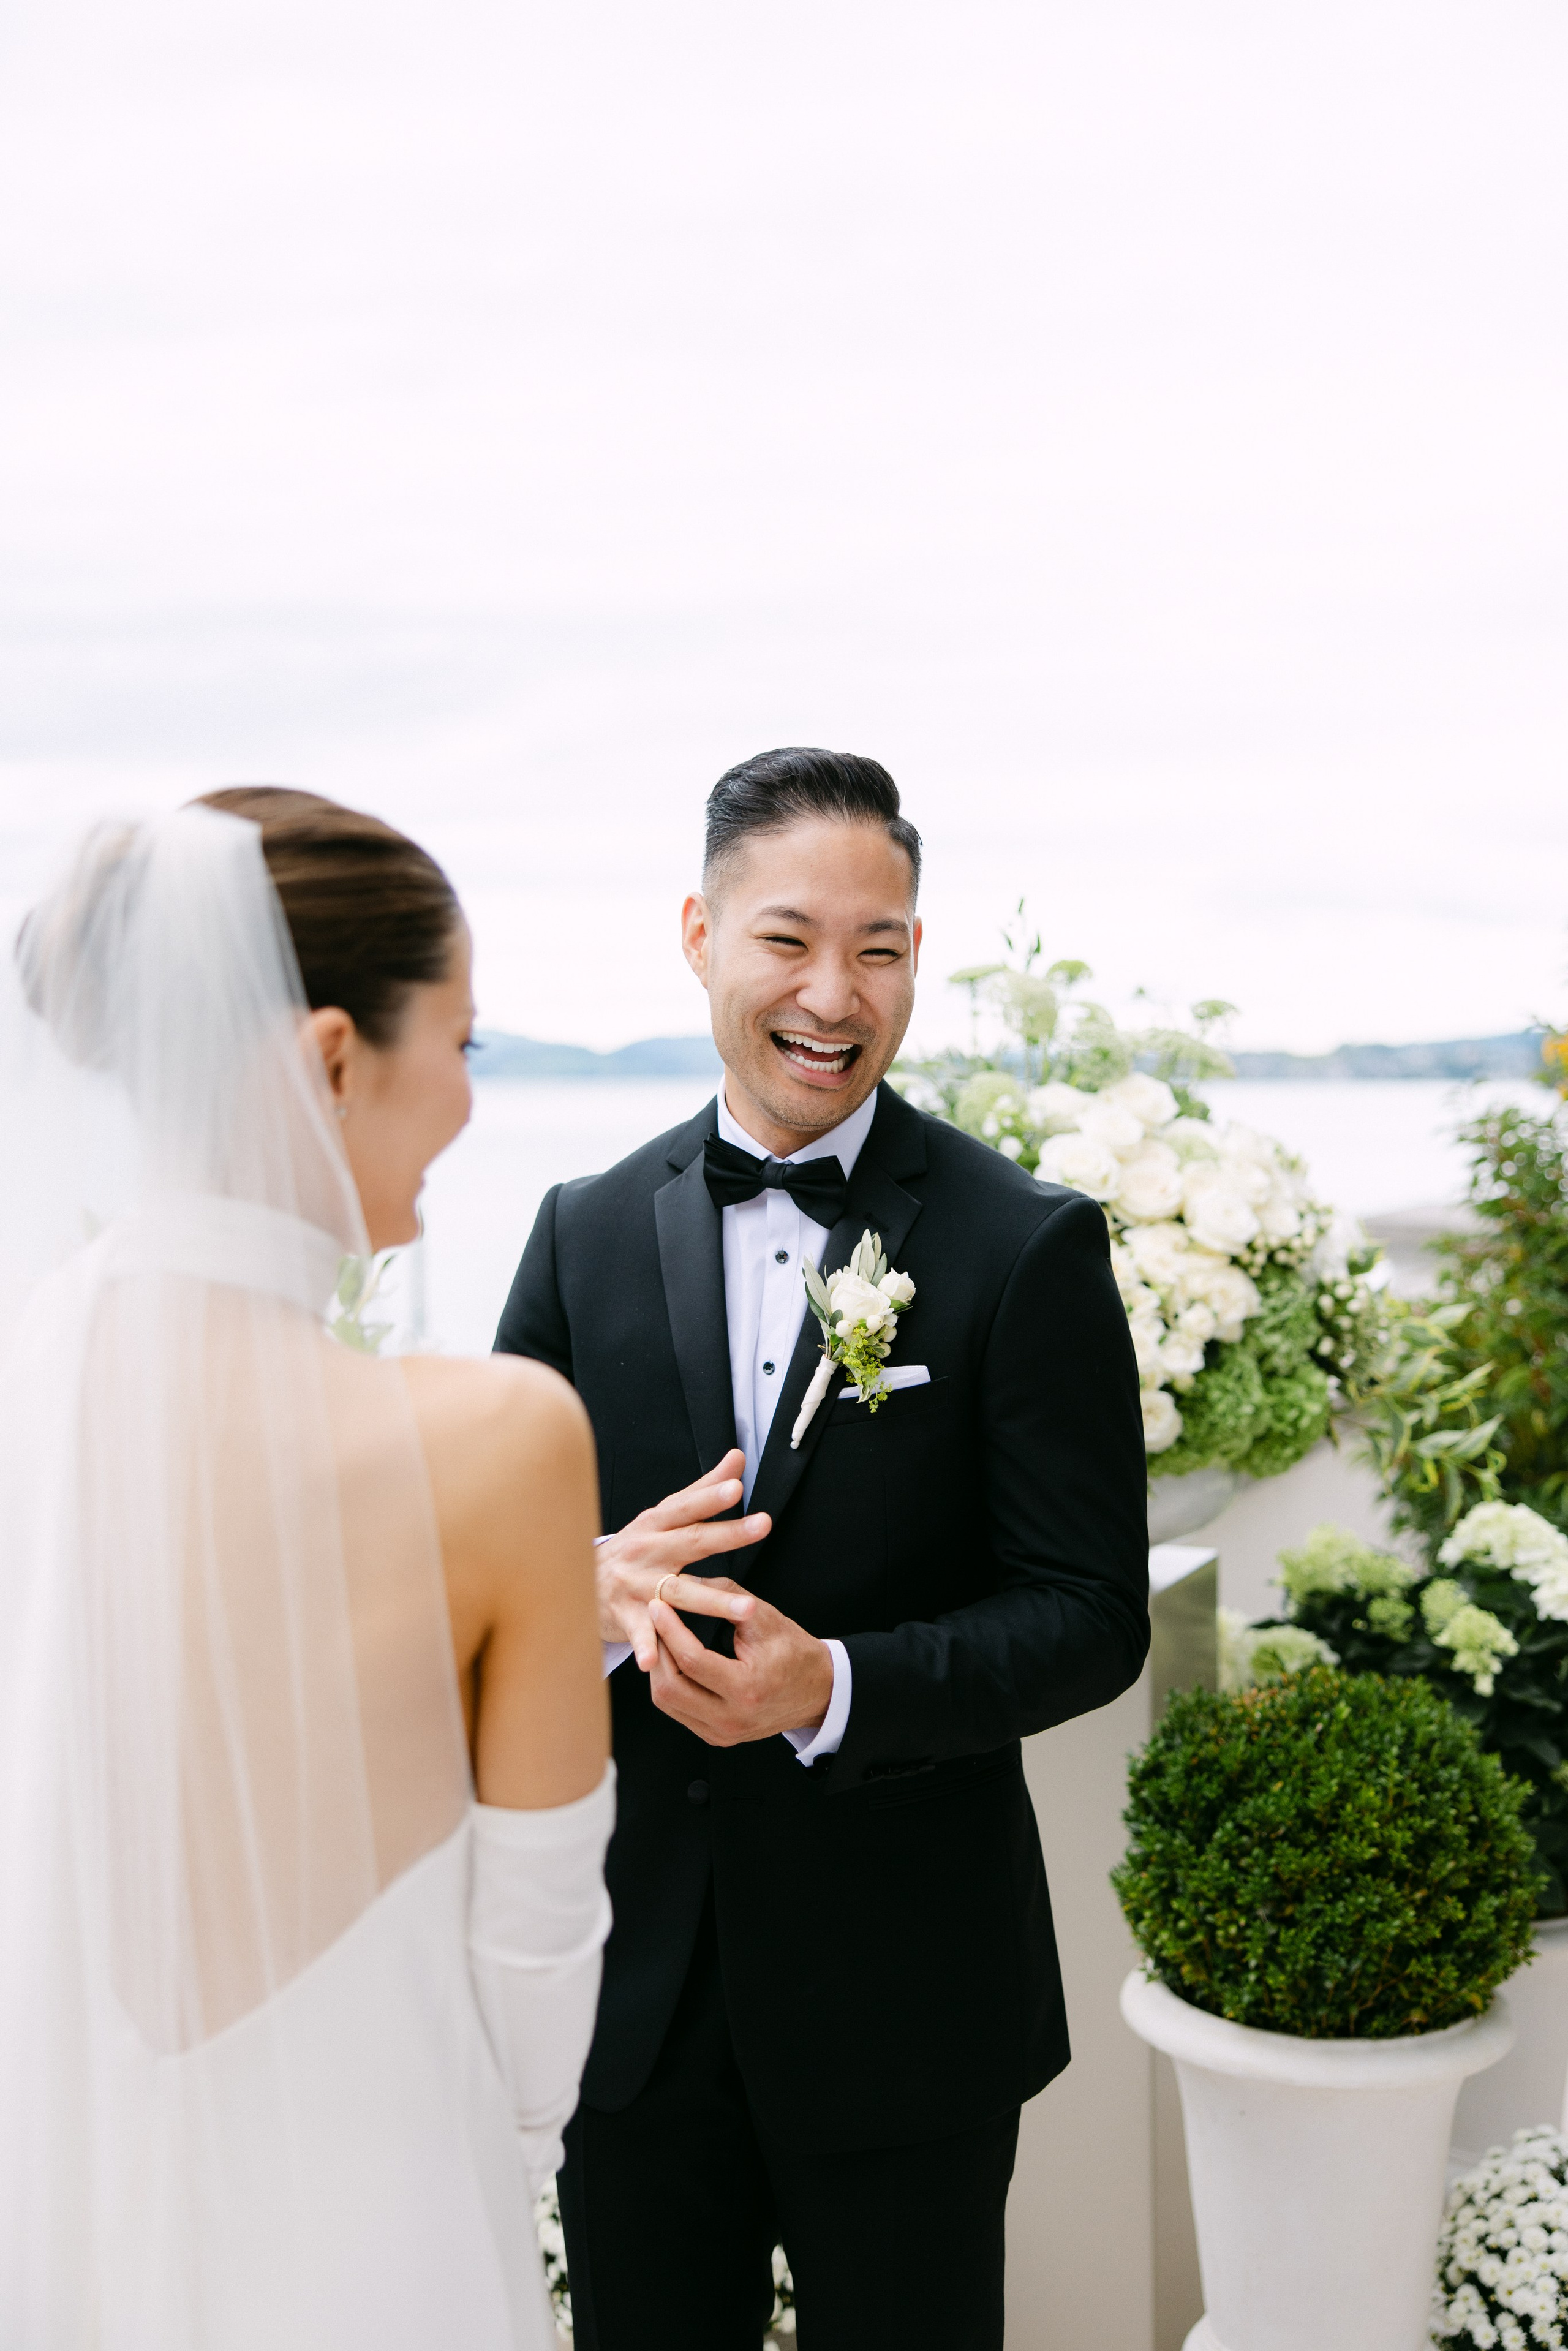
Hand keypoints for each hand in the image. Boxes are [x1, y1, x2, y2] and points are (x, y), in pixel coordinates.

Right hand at [596, 1449, 770, 1669]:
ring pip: (679, 1593)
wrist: (575, 1581)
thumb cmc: (635, 1547)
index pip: (687, 1506)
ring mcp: (636, 1585)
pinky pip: (639, 1633)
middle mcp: (647, 1550)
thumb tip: (738, 1456)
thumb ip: (703, 1489)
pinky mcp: (626, 1617)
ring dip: (712, 1601)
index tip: (737, 1487)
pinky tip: (654, 1662)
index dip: (710, 1496)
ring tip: (747, 1608)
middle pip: (692, 1542)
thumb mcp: (663, 1514)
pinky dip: (645, 1647)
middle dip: (728, 1535)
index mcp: (657, 1524)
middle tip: (764, 1525)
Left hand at [647, 1576, 833, 1746]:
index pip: (692, 1660)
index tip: (657, 1605)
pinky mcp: (717, 1737)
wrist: (818, 1691)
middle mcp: (732, 1718)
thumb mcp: (765, 1617)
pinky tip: (672, 1662)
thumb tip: (684, 1581)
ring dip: (658, 1668)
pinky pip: (678, 1712)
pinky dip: (669, 1684)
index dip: (669, 1630)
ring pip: (668, 1703)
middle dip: (657, 1651)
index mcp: (748, 1688)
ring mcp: (723, 1733)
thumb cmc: (794, 1651)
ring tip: (661, 1639)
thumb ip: (725, 1596)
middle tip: (655, 1622)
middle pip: (670, 1688)